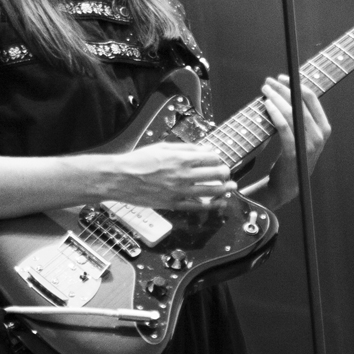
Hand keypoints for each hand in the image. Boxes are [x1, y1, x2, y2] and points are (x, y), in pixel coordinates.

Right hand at [113, 140, 233, 212]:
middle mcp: (183, 175)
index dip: (218, 159)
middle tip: (229, 173)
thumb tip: (203, 150)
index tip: (219, 160)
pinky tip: (218, 203)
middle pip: (214, 174)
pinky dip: (210, 205)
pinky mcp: (174, 204)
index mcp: (181, 158)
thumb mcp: (163, 147)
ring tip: (231, 188)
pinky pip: (197, 206)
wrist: (122, 178)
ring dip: (224, 189)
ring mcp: (180, 191)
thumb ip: (185, 148)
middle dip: (225, 174)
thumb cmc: (139, 161)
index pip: (210, 158)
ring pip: (210, 191)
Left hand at [260, 76, 330, 209]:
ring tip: (264, 90)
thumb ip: (301, 116)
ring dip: (276, 98)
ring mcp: (308, 146)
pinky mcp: (294, 153)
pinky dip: (274, 114)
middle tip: (269, 81)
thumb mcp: (304, 135)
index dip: (297, 84)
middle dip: (283, 88)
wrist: (287, 185)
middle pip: (300, 103)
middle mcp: (319, 136)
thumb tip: (286, 89)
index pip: (312, 99)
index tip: (282, 78)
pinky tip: (266, 105)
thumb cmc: (293, 155)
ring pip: (291, 113)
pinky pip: (284, 128)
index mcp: (324, 128)